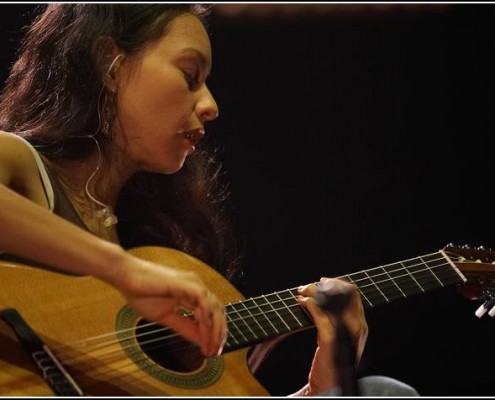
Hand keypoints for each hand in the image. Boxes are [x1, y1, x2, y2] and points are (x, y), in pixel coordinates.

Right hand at [112, 254, 226, 357]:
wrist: (126, 277)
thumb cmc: (142, 293)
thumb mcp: (166, 316)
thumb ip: (183, 326)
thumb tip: (199, 340)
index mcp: (192, 295)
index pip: (211, 315)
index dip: (214, 334)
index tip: (210, 351)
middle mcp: (196, 287)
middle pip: (218, 311)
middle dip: (218, 333)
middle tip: (214, 351)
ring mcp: (192, 283)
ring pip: (213, 305)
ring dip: (215, 328)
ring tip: (210, 344)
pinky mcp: (184, 281)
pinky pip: (202, 298)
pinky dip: (206, 313)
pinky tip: (204, 327)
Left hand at [296, 278, 367, 394]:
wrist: (327, 390)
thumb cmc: (329, 366)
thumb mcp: (334, 337)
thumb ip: (330, 318)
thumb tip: (317, 298)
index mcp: (359, 326)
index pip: (353, 293)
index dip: (336, 284)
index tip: (320, 282)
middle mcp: (358, 328)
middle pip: (346, 292)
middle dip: (324, 285)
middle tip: (306, 287)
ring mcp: (346, 333)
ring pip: (334, 299)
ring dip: (315, 291)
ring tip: (302, 292)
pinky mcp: (332, 340)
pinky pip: (321, 314)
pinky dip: (310, 304)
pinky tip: (302, 302)